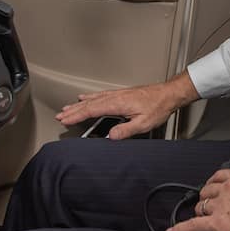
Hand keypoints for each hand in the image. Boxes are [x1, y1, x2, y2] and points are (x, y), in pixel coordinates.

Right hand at [55, 71, 198, 139]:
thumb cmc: (158, 107)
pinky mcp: (121, 94)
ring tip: (68, 108)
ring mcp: (118, 94)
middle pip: (89, 104)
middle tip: (61, 116)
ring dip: (79, 104)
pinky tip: (86, 97)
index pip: (92, 110)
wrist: (168, 94)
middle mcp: (116, 97)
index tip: (65, 119)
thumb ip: (126, 130)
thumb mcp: (143, 123)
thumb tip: (111, 136)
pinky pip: (100, 95)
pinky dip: (90, 97)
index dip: (77, 116)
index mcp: (118, 104)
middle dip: (73, 110)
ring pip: (93, 99)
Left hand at [165, 169, 229, 230]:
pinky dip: (181, 229)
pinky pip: (193, 225)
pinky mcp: (217, 224)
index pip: (219, 176)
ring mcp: (222, 206)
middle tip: (209, 209)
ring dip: (200, 214)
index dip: (213, 184)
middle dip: (206, 200)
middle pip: (207, 191)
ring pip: (200, 207)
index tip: (212, 189)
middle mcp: (229, 188)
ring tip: (202, 221)